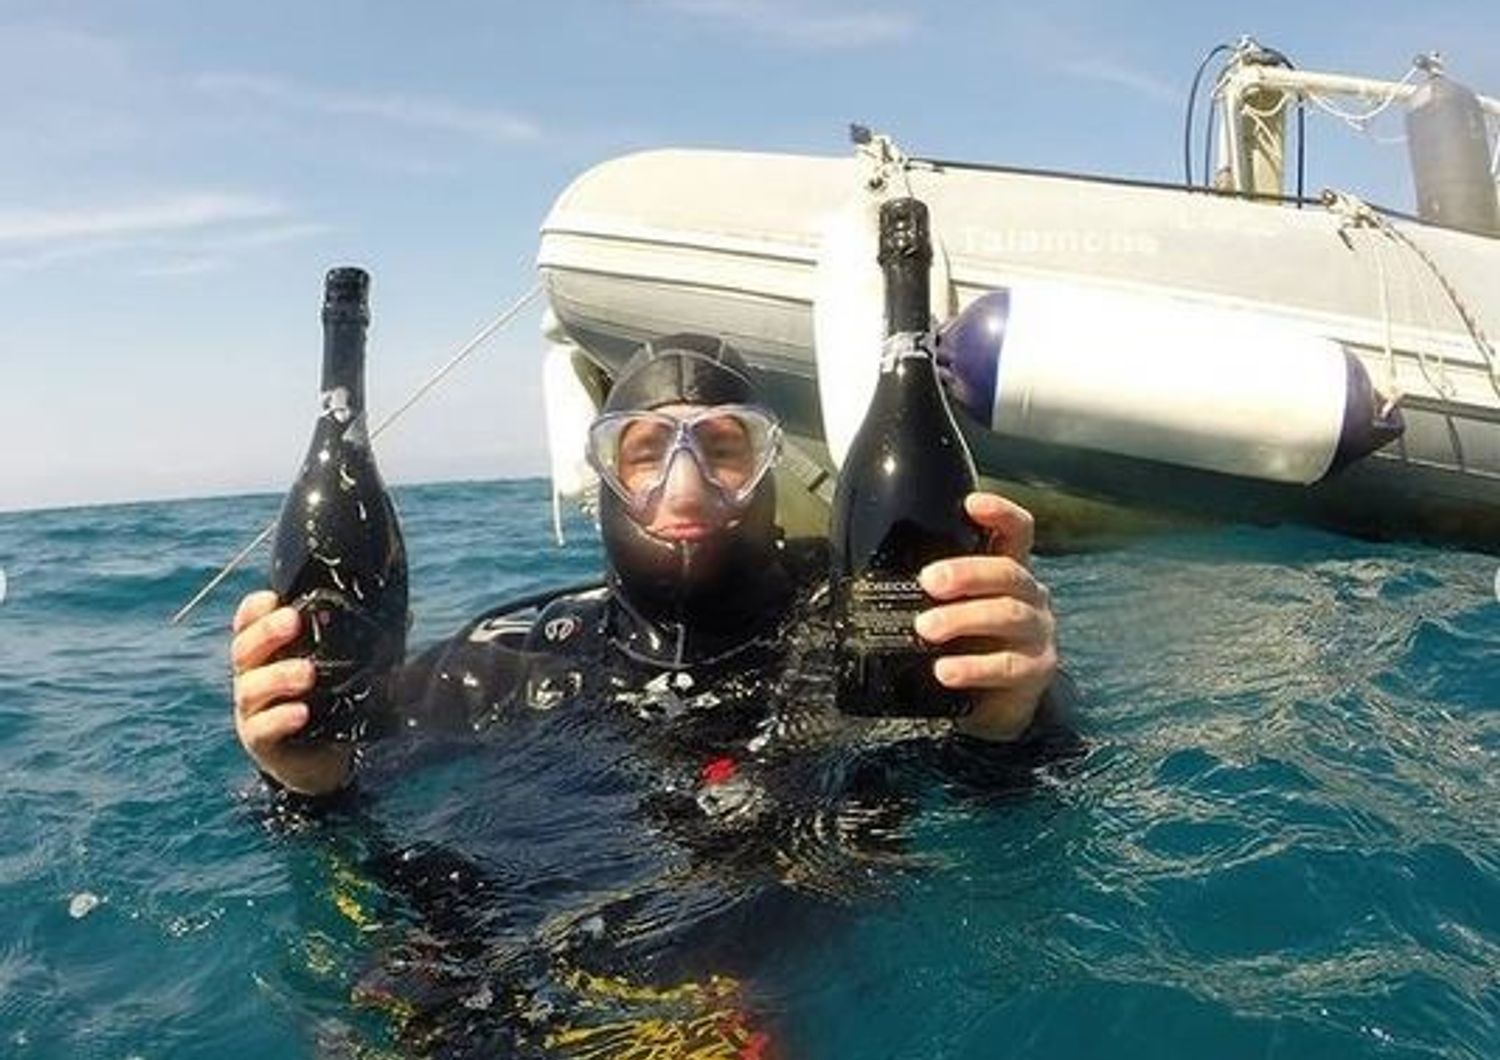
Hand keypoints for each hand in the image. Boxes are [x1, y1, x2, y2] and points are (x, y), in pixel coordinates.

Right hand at [230, 590, 352, 794]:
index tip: (274, 597)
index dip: (255, 609)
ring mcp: (252, 711)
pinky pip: (262, 728)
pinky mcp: (260, 742)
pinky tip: (301, 712)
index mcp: (268, 655)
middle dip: (267, 632)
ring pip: (251, 688)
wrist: (320, 763)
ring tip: (307, 673)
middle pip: (245, 650)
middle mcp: (253, 678)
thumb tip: (405, 615)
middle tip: (293, 621)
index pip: (248, 625)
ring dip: (278, 676)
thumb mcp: (341, 672)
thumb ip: (362, 645)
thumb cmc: (327, 705)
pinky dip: (280, 718)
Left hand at [914, 492, 1058, 741]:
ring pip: (1008, 615)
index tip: (971, 504)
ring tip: (926, 628)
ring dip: (963, 618)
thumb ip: (928, 590)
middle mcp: (1029, 597)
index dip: (1000, 513)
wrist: (993, 705)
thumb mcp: (950, 611)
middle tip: (928, 581)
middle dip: (967, 573)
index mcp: (1007, 574)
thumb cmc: (966, 645)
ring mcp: (1036, 634)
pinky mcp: (1035, 672)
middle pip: (1008, 573)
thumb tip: (857, 572)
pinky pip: (1007, 666)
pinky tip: (945, 671)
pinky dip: (973, 667)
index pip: (1016, 531)